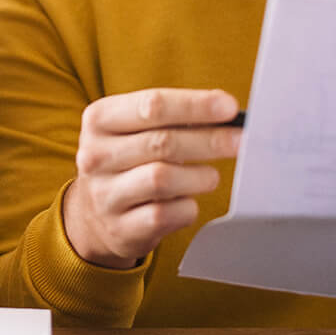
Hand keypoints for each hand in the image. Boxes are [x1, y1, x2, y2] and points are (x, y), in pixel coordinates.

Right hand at [63, 88, 242, 268]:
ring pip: (162, 179)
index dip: (195, 105)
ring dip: (198, 176)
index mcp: (99, 119)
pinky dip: (187, 207)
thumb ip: (174, 115)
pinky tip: (187, 201)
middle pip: (161, 142)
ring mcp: (105, 195)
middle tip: (241, 141)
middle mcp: (95, 156)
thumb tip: (226, 109)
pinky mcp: (120, 228)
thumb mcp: (136, 129)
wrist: (94, 214)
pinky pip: (165, 215)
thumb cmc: (128, 159)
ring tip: (211, 176)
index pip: (152, 105)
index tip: (230, 108)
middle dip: (209, 140)